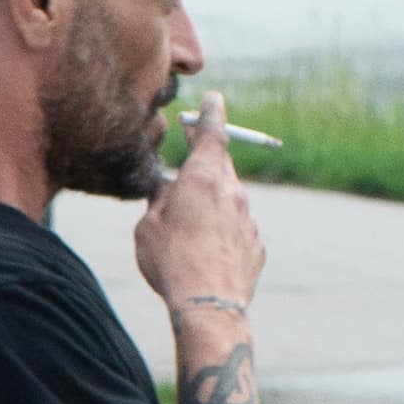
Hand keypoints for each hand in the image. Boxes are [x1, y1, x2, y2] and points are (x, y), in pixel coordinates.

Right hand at [129, 92, 263, 329]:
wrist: (209, 305)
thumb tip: (166, 185)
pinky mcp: (256, 244)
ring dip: (211, 200)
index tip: (213, 99)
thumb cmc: (171, 262)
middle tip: (191, 152)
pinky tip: (205, 252)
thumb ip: (158, 199)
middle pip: (221, 164)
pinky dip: (222, 230)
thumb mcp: (147, 226)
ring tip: (187, 225)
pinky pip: (237, 227)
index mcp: (203, 179)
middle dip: (206, 157)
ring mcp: (248, 218)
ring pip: (229, 197)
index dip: (211, 113)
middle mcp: (231, 192)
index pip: (212, 133)